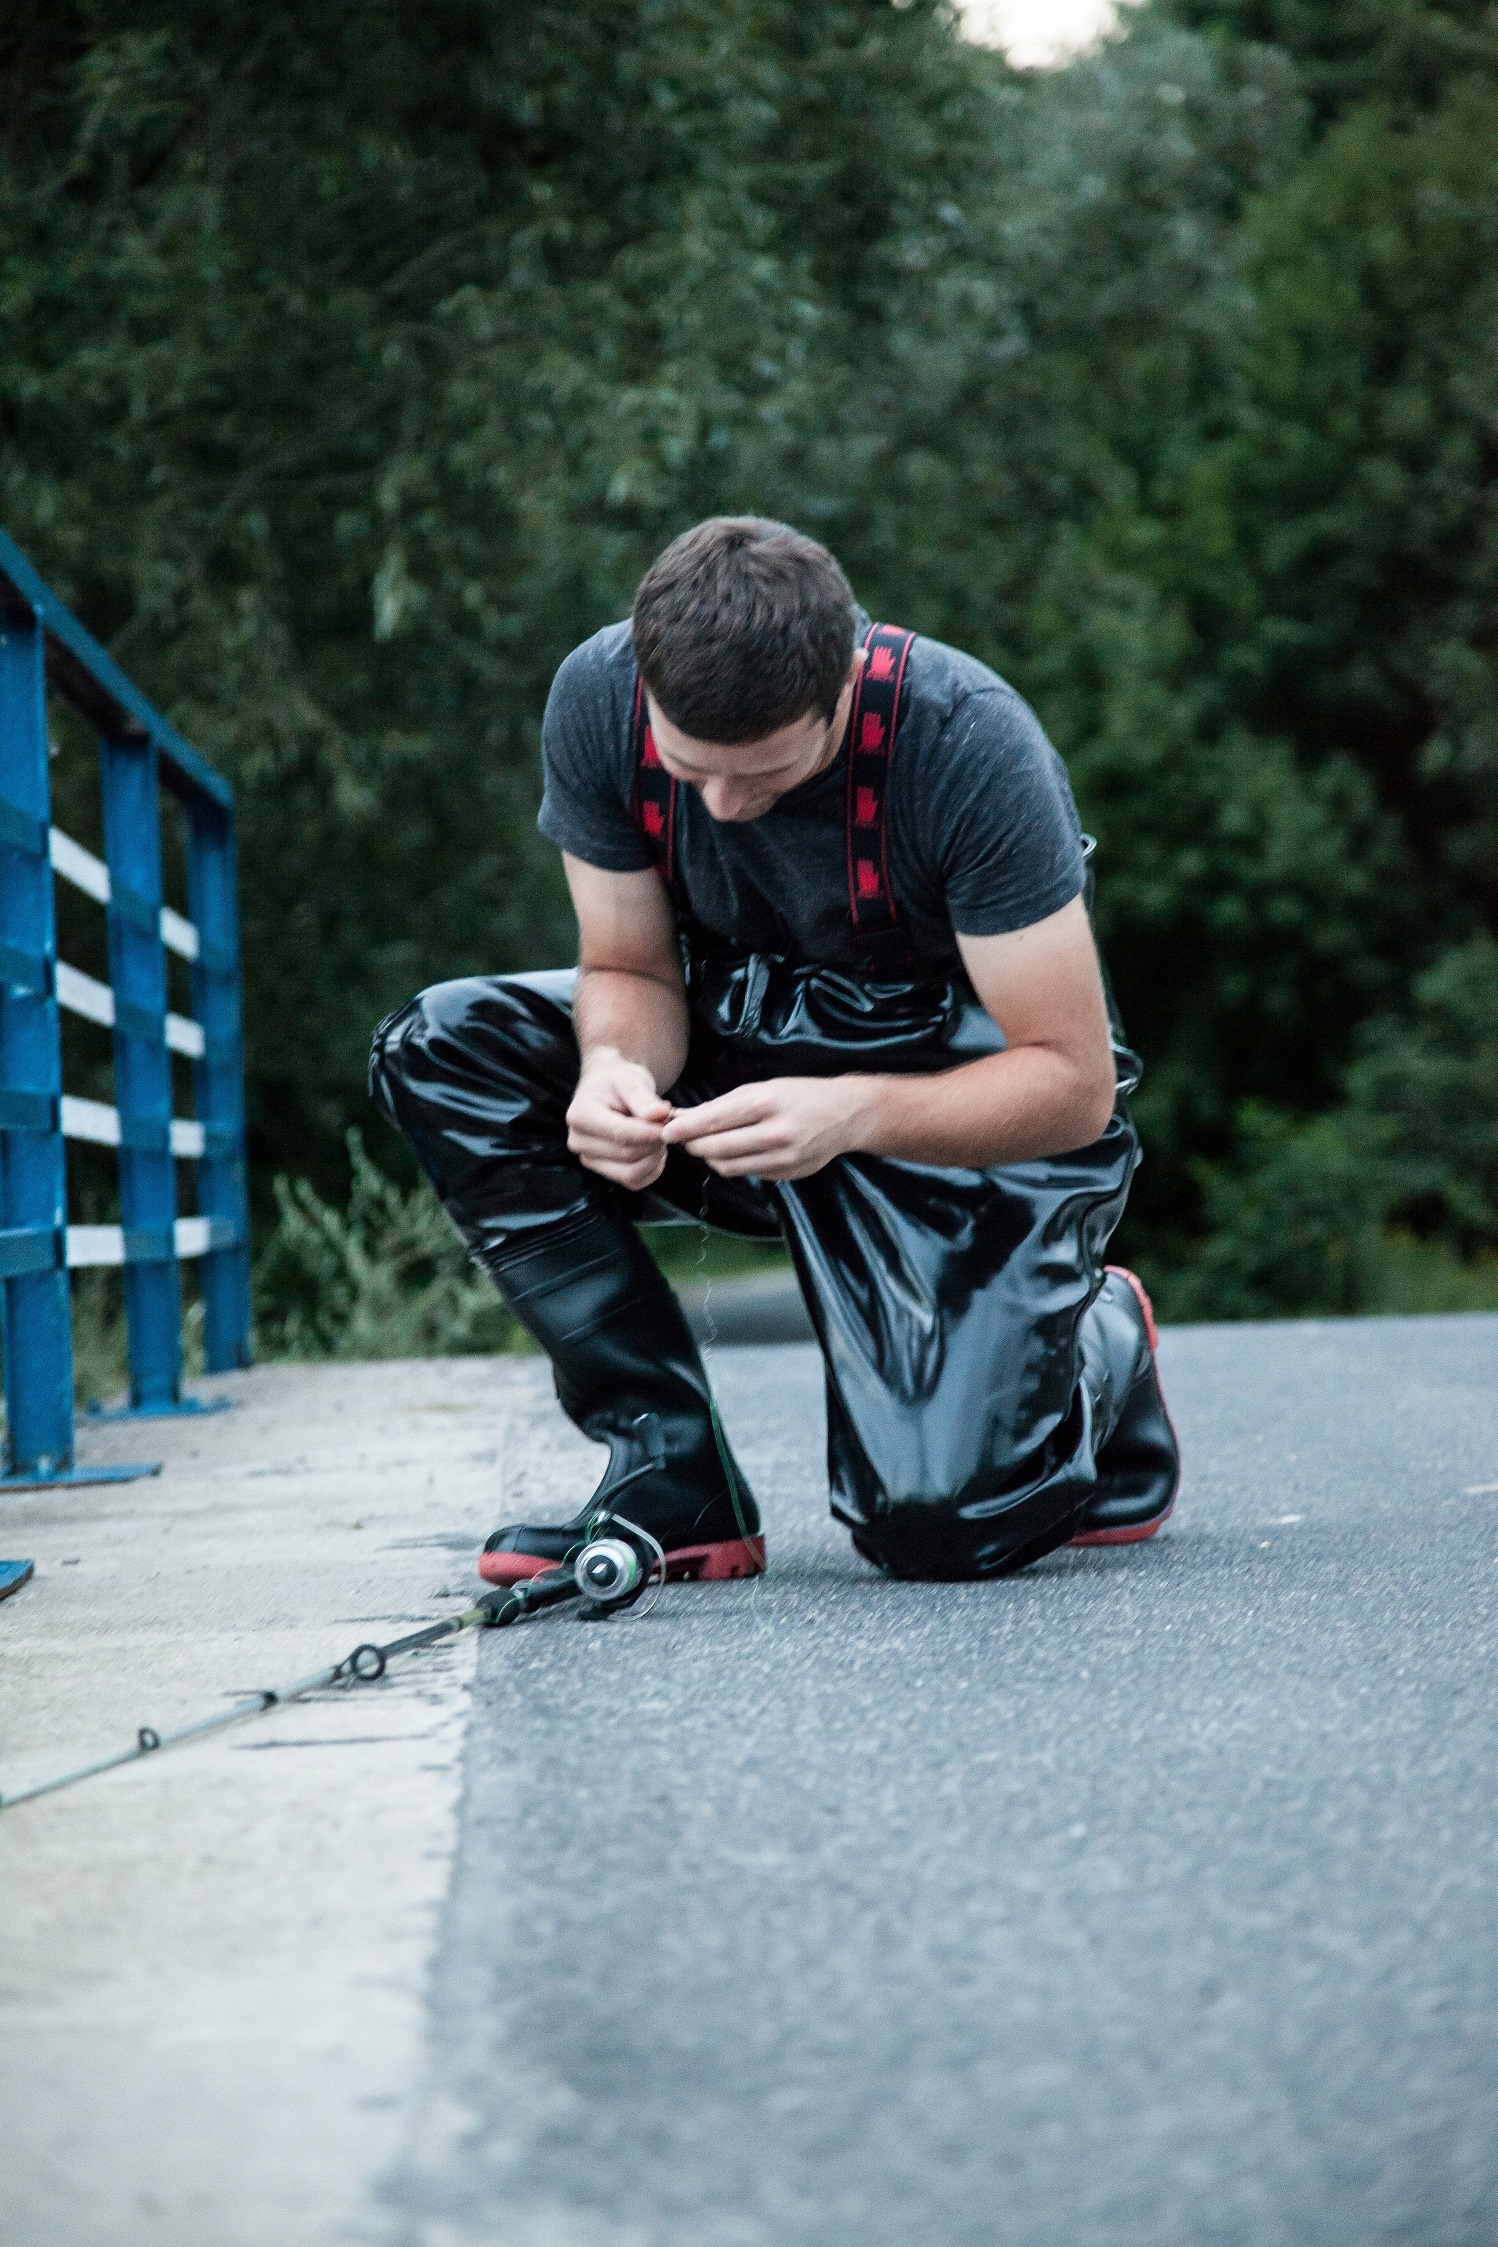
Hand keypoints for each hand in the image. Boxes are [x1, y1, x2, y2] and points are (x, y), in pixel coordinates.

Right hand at [567, 1051, 672, 1190]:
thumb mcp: (630, 1079)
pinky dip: (651, 1169)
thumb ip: (643, 1097)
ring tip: (661, 1136)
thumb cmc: (617, 1081)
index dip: (649, 1132)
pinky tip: (655, 1150)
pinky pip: (634, 1182)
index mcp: (580, 1115)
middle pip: (627, 1154)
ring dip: (654, 1158)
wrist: (608, 1089)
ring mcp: (589, 1160)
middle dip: (654, 1142)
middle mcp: (578, 1141)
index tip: (670, 1122)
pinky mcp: (603, 1172)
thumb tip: (660, 1115)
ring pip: (630, 1173)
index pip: (619, 1133)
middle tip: (668, 1125)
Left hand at [660, 1076, 868, 1180]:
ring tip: (707, 1145)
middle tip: (683, 1139)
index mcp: (765, 1103)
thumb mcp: (763, 1087)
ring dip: (710, 1157)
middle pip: (715, 1148)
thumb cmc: (799, 1094)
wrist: (844, 1115)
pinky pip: (746, 1173)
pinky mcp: (786, 1174)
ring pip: (727, 1166)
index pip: (712, 1121)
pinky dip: (733, 1164)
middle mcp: (774, 1132)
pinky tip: (734, 1152)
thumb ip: (724, 1105)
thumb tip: (684, 1116)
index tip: (666, 1131)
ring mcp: (781, 1158)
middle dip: (693, 1144)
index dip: (684, 1128)